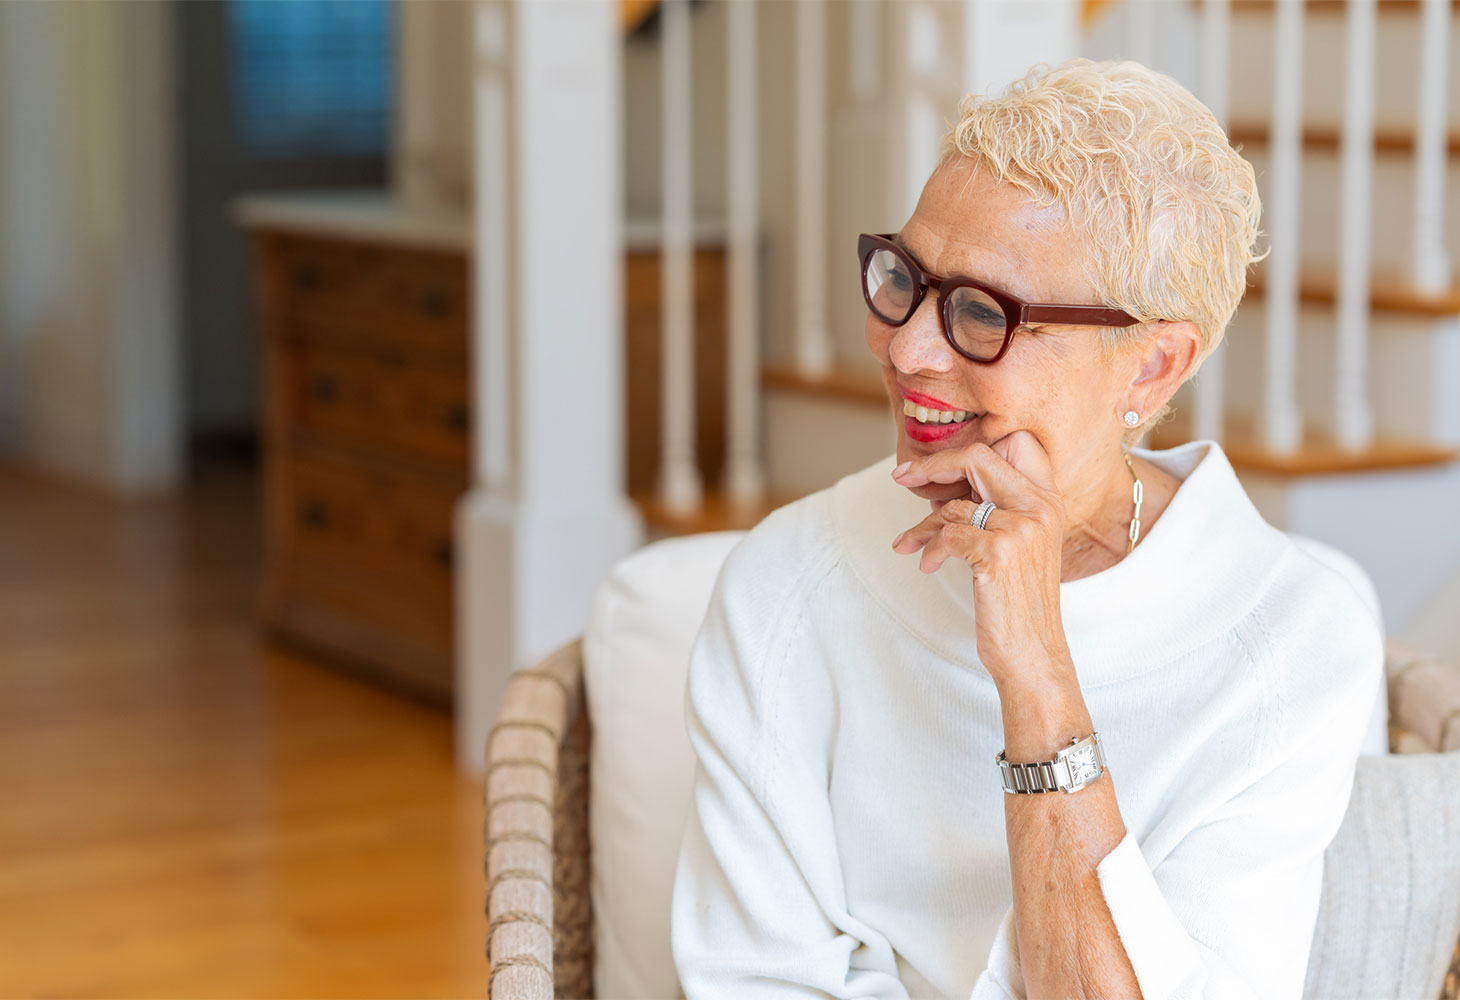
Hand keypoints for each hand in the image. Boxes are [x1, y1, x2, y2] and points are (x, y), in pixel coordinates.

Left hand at [889, 431, 1071, 684]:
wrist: (1033, 654)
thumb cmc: (1017, 602)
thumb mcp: (1016, 546)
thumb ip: (993, 510)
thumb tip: (941, 490)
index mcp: (1049, 501)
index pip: (1014, 443)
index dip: (968, 449)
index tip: (932, 467)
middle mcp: (1041, 507)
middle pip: (979, 457)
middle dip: (932, 466)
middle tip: (900, 478)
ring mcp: (1022, 528)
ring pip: (953, 505)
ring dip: (922, 526)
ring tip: (907, 544)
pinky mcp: (999, 552)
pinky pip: (947, 534)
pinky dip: (929, 549)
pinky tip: (927, 566)